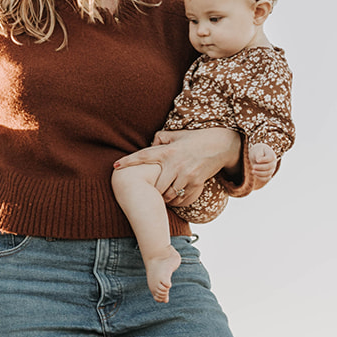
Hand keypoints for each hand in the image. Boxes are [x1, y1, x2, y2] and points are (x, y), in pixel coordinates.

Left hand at [115, 128, 240, 205]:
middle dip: (153, 192)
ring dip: (164, 199)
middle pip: (156, 186)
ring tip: (163, 197)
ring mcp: (187, 175)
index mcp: (168, 151)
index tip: (115, 166)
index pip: (143, 156)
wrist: (221, 145)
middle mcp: (176, 164)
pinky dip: (177, 202)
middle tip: (150, 193)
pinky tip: (175, 199)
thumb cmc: (195, 140)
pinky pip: (183, 199)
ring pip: (168, 195)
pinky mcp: (197, 183)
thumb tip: (149, 143)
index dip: (128, 161)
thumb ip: (161, 138)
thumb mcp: (177, 135)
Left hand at [249, 141, 278, 188]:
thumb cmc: (257, 151)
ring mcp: (272, 168)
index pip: (270, 158)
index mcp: (272, 155)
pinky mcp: (268, 173)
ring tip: (252, 171)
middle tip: (253, 166)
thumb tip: (258, 160)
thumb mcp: (257, 150)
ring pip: (268, 173)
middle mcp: (273, 162)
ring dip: (259, 173)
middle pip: (269, 166)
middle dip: (260, 167)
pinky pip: (266, 178)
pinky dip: (260, 178)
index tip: (257, 160)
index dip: (264, 160)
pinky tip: (255, 174)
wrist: (258, 154)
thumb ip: (258, 154)